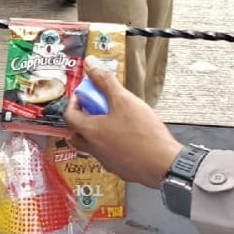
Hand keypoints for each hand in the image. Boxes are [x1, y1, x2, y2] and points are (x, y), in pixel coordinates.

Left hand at [64, 67, 182, 188]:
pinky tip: (127, 137)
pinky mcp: (120, 169)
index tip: (84, 95)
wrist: (163, 163)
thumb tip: (91, 64)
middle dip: (82, 120)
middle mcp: (94, 148)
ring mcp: (106, 161)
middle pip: (77, 134)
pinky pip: (109, 155)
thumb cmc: (143, 133)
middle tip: (94, 109)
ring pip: (93, 146)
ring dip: (97, 132)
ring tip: (114, 120)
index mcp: (90, 131)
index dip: (74, 102)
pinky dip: (112, 145)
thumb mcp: (124, 100)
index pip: (70, 116)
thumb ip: (105, 81)